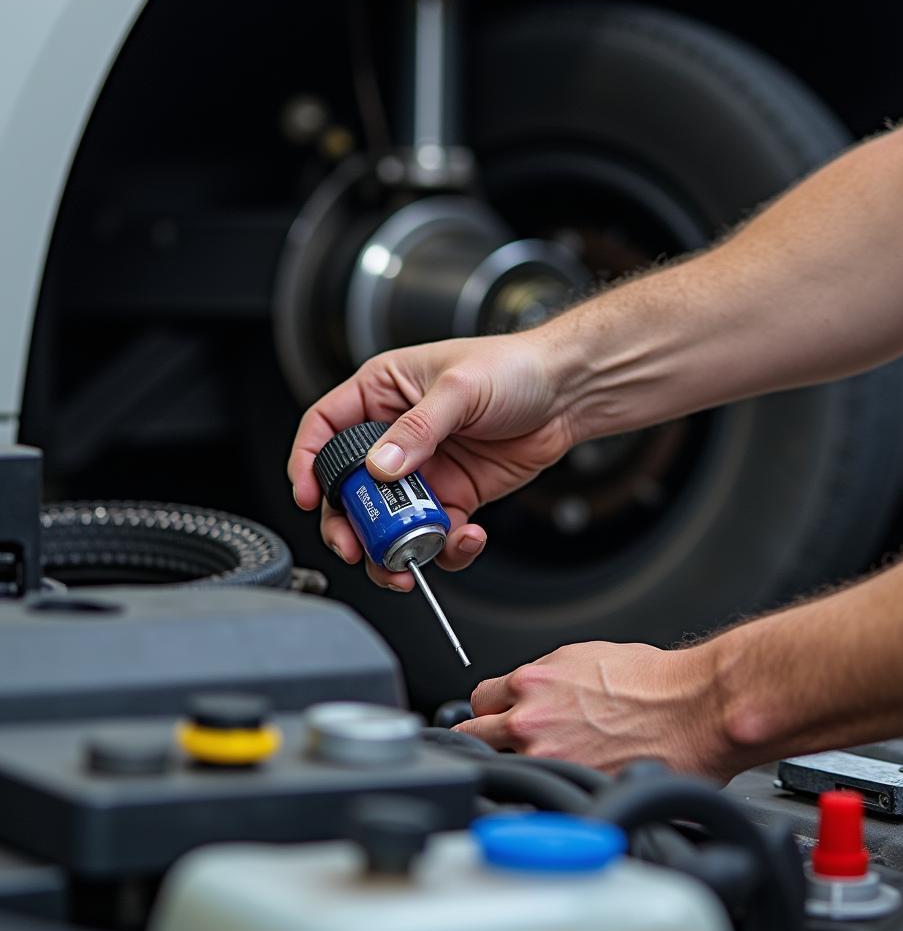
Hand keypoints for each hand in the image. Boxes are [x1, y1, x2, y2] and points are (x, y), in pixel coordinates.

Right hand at [287, 331, 575, 589]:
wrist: (566, 393)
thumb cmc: (513, 367)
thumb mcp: (460, 388)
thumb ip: (418, 428)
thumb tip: (381, 466)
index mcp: (382, 392)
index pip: (325, 428)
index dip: (308, 462)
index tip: (307, 495)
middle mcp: (396, 434)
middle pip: (350, 488)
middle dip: (349, 524)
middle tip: (356, 548)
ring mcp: (424, 470)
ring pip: (389, 520)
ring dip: (392, 547)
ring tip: (405, 563)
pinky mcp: (454, 496)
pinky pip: (435, 532)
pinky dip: (444, 547)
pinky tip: (464, 538)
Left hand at [454, 641, 733, 779]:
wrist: (694, 708)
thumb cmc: (655, 681)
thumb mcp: (586, 657)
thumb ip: (547, 678)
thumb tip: (529, 691)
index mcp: (533, 681)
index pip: (480, 698)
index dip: (492, 709)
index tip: (500, 717)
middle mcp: (531, 718)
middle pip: (475, 736)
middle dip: (490, 739)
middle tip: (510, 745)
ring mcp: (548, 756)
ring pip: (502, 768)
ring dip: (515, 767)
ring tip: (543, 765)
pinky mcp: (572, 785)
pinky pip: (540, 793)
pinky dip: (547, 791)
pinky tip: (565, 784)